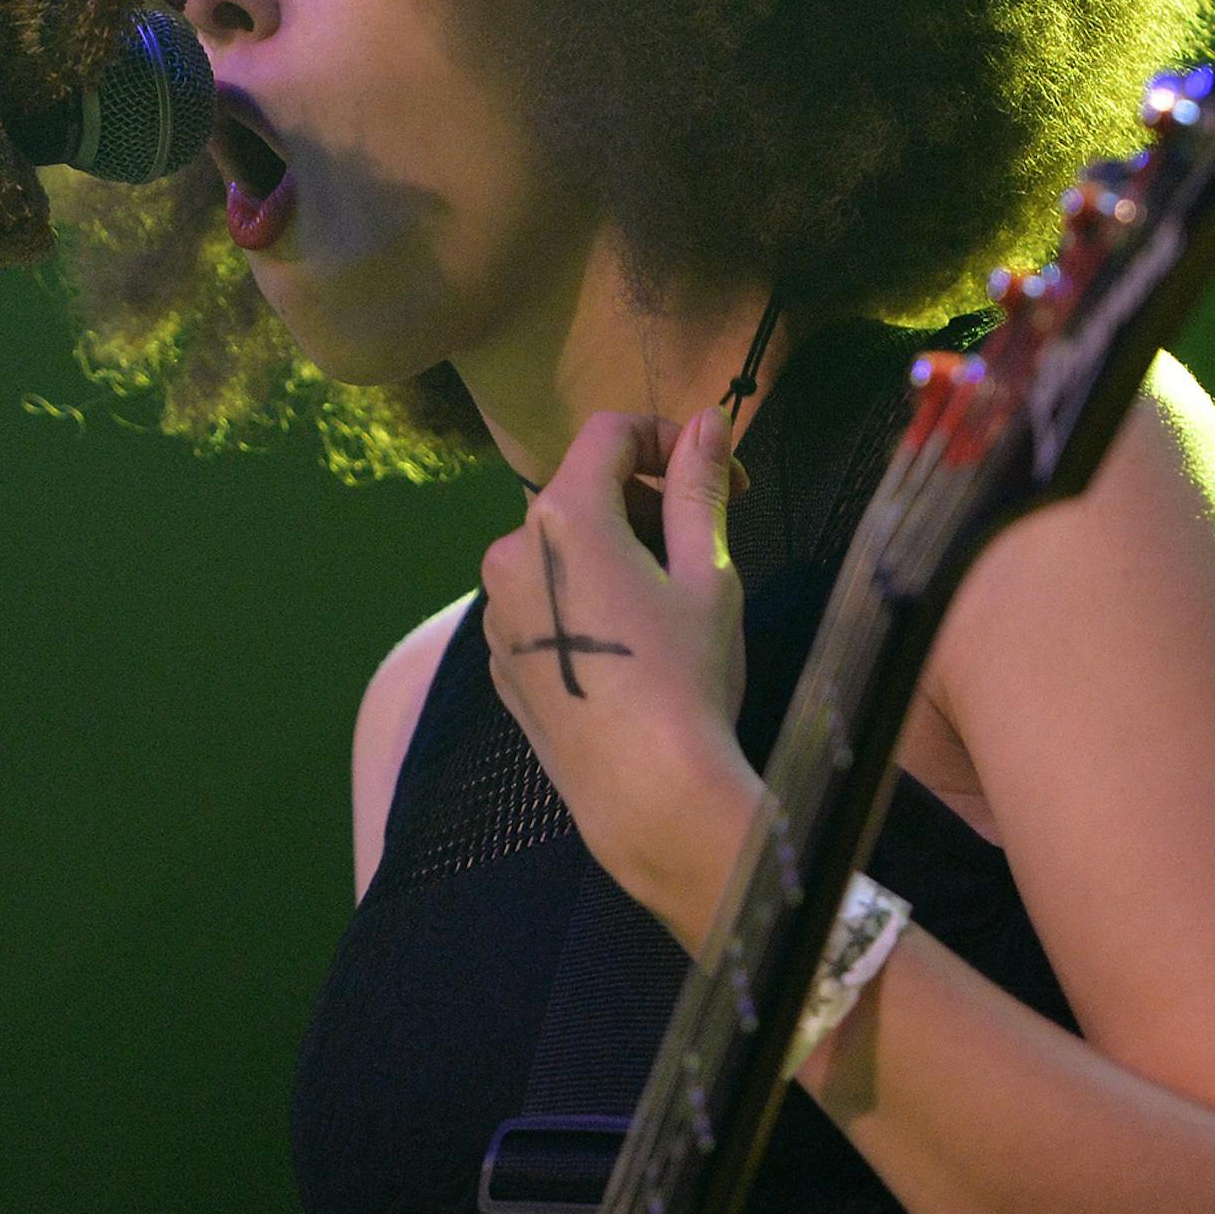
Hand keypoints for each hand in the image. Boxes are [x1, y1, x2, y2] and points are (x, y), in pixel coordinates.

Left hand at [481, 405, 761, 956]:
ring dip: (613, 548)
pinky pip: (541, 599)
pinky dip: (582, 596)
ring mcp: (496, 609)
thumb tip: (708, 419)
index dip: (668, 438)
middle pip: (581, 489)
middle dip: (646, 498)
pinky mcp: (498, 657)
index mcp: (563, 517)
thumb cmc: (687, 675)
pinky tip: (628, 645)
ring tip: (668, 599)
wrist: (647, 794)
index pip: (610, 433)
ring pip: (558, 547)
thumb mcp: (708, 573)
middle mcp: (511, 552)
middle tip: (707, 539)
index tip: (718, 476)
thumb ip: (698, 486)